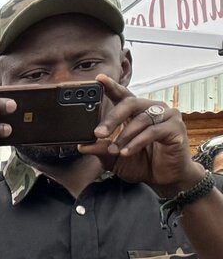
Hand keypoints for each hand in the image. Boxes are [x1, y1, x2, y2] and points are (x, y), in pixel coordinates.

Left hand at [85, 76, 205, 194]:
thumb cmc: (141, 163)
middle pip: (130, 104)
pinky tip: (126, 152)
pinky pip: (153, 131)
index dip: (111, 86)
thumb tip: (82, 146)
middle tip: (98, 134)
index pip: (123, 95)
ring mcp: (166, 116)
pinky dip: (137, 142)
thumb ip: (100, 150)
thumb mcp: (113, 158)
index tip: (98, 80)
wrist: (163, 178)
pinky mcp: (175, 127)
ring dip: (124, 136)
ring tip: (114, 150)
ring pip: (141, 119)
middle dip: (111, 119)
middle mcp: (151, 109)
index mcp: (136, 112)